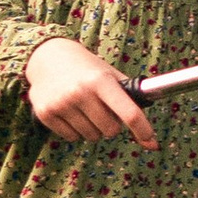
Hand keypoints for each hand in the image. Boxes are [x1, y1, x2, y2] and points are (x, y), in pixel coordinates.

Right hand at [25, 38, 155, 143]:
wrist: (48, 57)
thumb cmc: (86, 68)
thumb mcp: (109, 74)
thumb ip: (131, 99)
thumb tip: (152, 139)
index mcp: (101, 80)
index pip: (128, 112)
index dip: (142, 130)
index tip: (151, 141)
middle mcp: (81, 91)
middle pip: (110, 130)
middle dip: (111, 124)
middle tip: (102, 109)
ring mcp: (62, 104)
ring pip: (91, 137)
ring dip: (92, 128)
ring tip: (84, 108)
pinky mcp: (46, 114)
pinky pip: (72, 138)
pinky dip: (75, 130)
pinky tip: (70, 112)